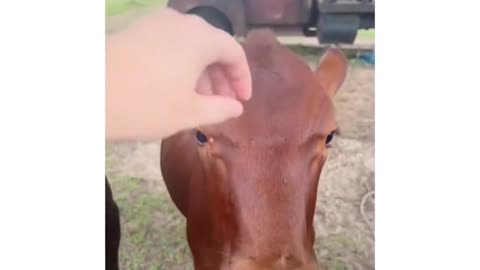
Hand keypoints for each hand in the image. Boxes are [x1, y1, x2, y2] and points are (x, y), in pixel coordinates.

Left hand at [106, 8, 250, 140]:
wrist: (85, 95)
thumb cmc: (146, 105)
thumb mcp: (189, 113)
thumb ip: (220, 109)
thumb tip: (236, 107)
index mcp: (200, 37)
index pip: (234, 51)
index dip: (242, 77)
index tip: (242, 100)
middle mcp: (181, 22)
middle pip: (212, 46)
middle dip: (221, 76)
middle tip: (223, 103)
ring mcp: (156, 23)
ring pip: (190, 44)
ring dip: (201, 71)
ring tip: (199, 100)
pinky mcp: (137, 30)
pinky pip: (170, 43)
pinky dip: (181, 63)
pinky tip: (175, 87)